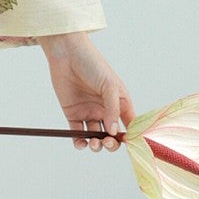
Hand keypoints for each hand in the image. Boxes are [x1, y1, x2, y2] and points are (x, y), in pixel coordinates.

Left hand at [38, 32, 134, 152]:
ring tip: (94, 142)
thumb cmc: (93, 65)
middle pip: (112, 135)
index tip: (129, 143)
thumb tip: (114, 132)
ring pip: (96, 137)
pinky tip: (81, 143)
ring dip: (97, 145)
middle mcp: (105, 110)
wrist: (67, 54)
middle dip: (112, 143)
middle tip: (107, 141)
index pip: (129, 125)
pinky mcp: (73, 114)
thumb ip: (113, 109)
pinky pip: (77, 133)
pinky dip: (79, 142)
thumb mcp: (109, 85)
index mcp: (120, 103)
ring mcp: (89, 112)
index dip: (131, 136)